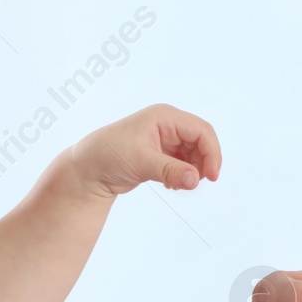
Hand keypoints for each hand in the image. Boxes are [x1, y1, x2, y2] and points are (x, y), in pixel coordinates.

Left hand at [70, 104, 220, 196]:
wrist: (89, 168)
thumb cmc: (109, 155)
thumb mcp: (141, 162)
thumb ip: (170, 171)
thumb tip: (195, 180)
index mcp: (165, 116)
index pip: (201, 131)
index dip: (212, 153)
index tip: (211, 177)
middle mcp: (168, 124)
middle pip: (201, 142)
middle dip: (202, 164)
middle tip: (193, 184)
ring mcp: (165, 139)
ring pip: (194, 154)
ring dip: (192, 171)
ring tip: (175, 185)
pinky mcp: (161, 153)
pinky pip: (183, 163)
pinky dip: (182, 175)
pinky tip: (169, 185)